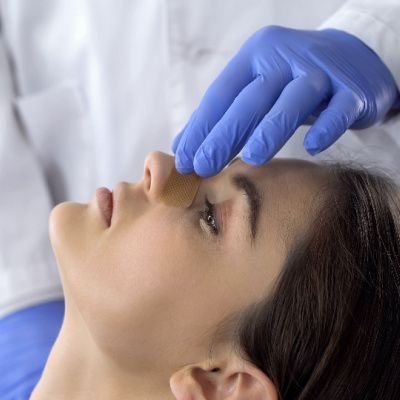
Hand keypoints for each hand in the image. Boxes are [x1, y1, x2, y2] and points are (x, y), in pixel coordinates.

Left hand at [172, 26, 398, 176]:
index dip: (201, 128)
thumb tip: (183, 146)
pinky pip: (339, 108)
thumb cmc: (294, 81)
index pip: (222, 94)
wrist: (354, 57)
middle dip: (225, 134)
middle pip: (251, 98)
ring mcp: (321, 71)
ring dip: (270, 129)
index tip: (185, 159)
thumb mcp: (257, 90)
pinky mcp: (352, 89)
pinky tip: (312, 147)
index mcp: (255, 57)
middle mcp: (285, 59)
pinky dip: (326, 127)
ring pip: (292, 99)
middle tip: (204, 165)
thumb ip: (222, 115)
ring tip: (251, 159)